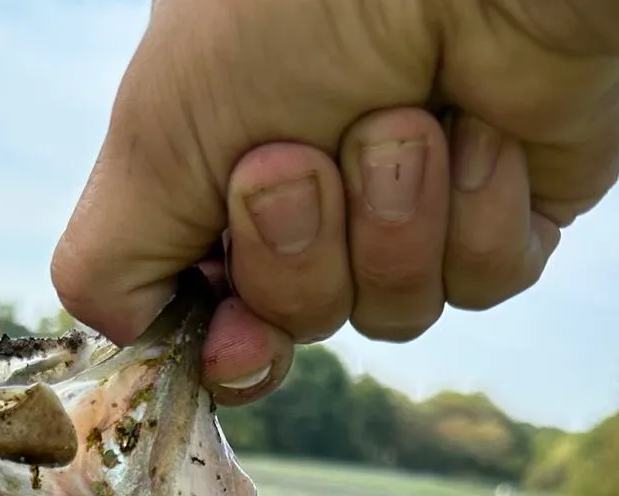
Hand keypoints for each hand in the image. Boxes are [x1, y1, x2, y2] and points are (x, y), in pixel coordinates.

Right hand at [52, 0, 618, 402]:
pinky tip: (482, 128)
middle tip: (300, 156)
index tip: (232, 338)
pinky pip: (480, 283)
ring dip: (389, 223)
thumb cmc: (294, 10)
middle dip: (298, 252)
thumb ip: (110, 259)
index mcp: (228, 166)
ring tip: (406, 116)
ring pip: (390, 315)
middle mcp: (321, 192)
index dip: (227, 340)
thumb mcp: (155, 136)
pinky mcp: (508, 211)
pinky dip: (473, 213)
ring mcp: (416, 205)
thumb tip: (125, 337)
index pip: (216, 310)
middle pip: (298, 323)